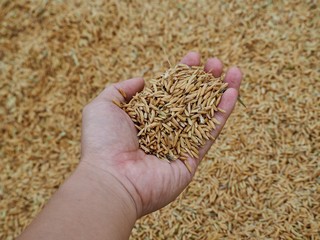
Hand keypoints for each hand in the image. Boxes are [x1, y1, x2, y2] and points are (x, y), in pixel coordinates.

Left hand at [80, 52, 241, 217]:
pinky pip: (210, 133)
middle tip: (215, 63)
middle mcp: (164, 130)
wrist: (111, 179)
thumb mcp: (103, 106)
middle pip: (189, 100)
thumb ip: (121, 89)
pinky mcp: (191, 159)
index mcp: (145, 117)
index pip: (168, 91)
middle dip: (203, 81)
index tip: (193, 56)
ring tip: (233, 71)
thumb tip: (143, 80)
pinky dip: (222, 113)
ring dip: (220, 92)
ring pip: (205, 114)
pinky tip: (233, 93)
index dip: (181, 73)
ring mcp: (179, 144)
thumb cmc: (103, 142)